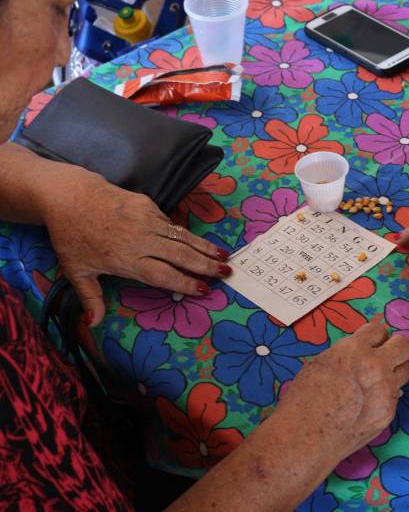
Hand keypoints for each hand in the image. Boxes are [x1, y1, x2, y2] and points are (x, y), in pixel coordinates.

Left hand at [43, 167, 230, 326]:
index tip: (204, 290)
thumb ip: (90, 298)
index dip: (185, 283)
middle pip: (181, 255)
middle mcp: (141, 240)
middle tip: (227, 273)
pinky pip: (170, 223)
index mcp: (127, 259)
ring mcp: (147, 220)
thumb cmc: (71, 236)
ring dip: (205, 248)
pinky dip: (186, 234)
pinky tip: (199, 243)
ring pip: (182, 237)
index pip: (163, 275)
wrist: (69, 197)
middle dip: (206, 266)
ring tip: (224, 257)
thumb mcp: (76, 271)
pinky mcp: (148, 205)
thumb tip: (93, 324)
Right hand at [279, 322, 408, 460]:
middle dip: (393, 346)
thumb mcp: (321, 363)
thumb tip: (362, 348)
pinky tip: (369, 401)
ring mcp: (385, 391)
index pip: (378, 330)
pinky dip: (386, 393)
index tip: (370, 342)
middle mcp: (375, 367)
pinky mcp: (389, 412)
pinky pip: (395, 394)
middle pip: (403, 345)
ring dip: (394, 370)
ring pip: (405, 370)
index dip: (373, 336)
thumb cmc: (303, 400)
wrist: (305, 439)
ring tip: (376, 379)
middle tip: (383, 354)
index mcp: (353, 350)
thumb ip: (347, 354)